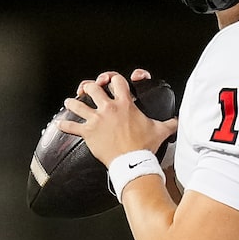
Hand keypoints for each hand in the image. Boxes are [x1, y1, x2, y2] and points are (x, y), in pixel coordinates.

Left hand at [60, 71, 177, 166]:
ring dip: (72, 102)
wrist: (132, 161)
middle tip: (86, 89)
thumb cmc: (144, 146)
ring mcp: (96, 119)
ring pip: (77, 104)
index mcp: (125, 104)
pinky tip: (59, 124)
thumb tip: (179, 122)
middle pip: (93, 88)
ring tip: (69, 101)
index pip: (117, 81)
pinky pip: (71, 126)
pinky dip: (64, 125)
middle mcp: (108, 108)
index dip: (112, 78)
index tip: (109, 81)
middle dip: (88, 87)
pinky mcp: (88, 132)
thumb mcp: (160, 131)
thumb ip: (170, 123)